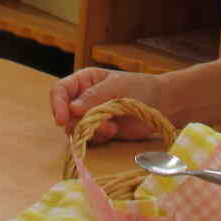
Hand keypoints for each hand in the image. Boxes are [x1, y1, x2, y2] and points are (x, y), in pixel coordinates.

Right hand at [48, 68, 164, 142]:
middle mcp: (82, 99)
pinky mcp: (99, 132)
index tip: (62, 119)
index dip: (57, 105)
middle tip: (101, 125)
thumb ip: (94, 97)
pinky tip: (115, 132)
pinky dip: (99, 138)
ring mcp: (90, 117)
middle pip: (65, 114)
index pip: (60, 91)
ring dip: (91, 131)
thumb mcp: (116, 87)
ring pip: (75, 129)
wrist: (163, 105)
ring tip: (112, 128)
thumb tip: (72, 109)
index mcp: (84, 81)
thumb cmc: (140, 88)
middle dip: (79, 122)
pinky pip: (89, 139)